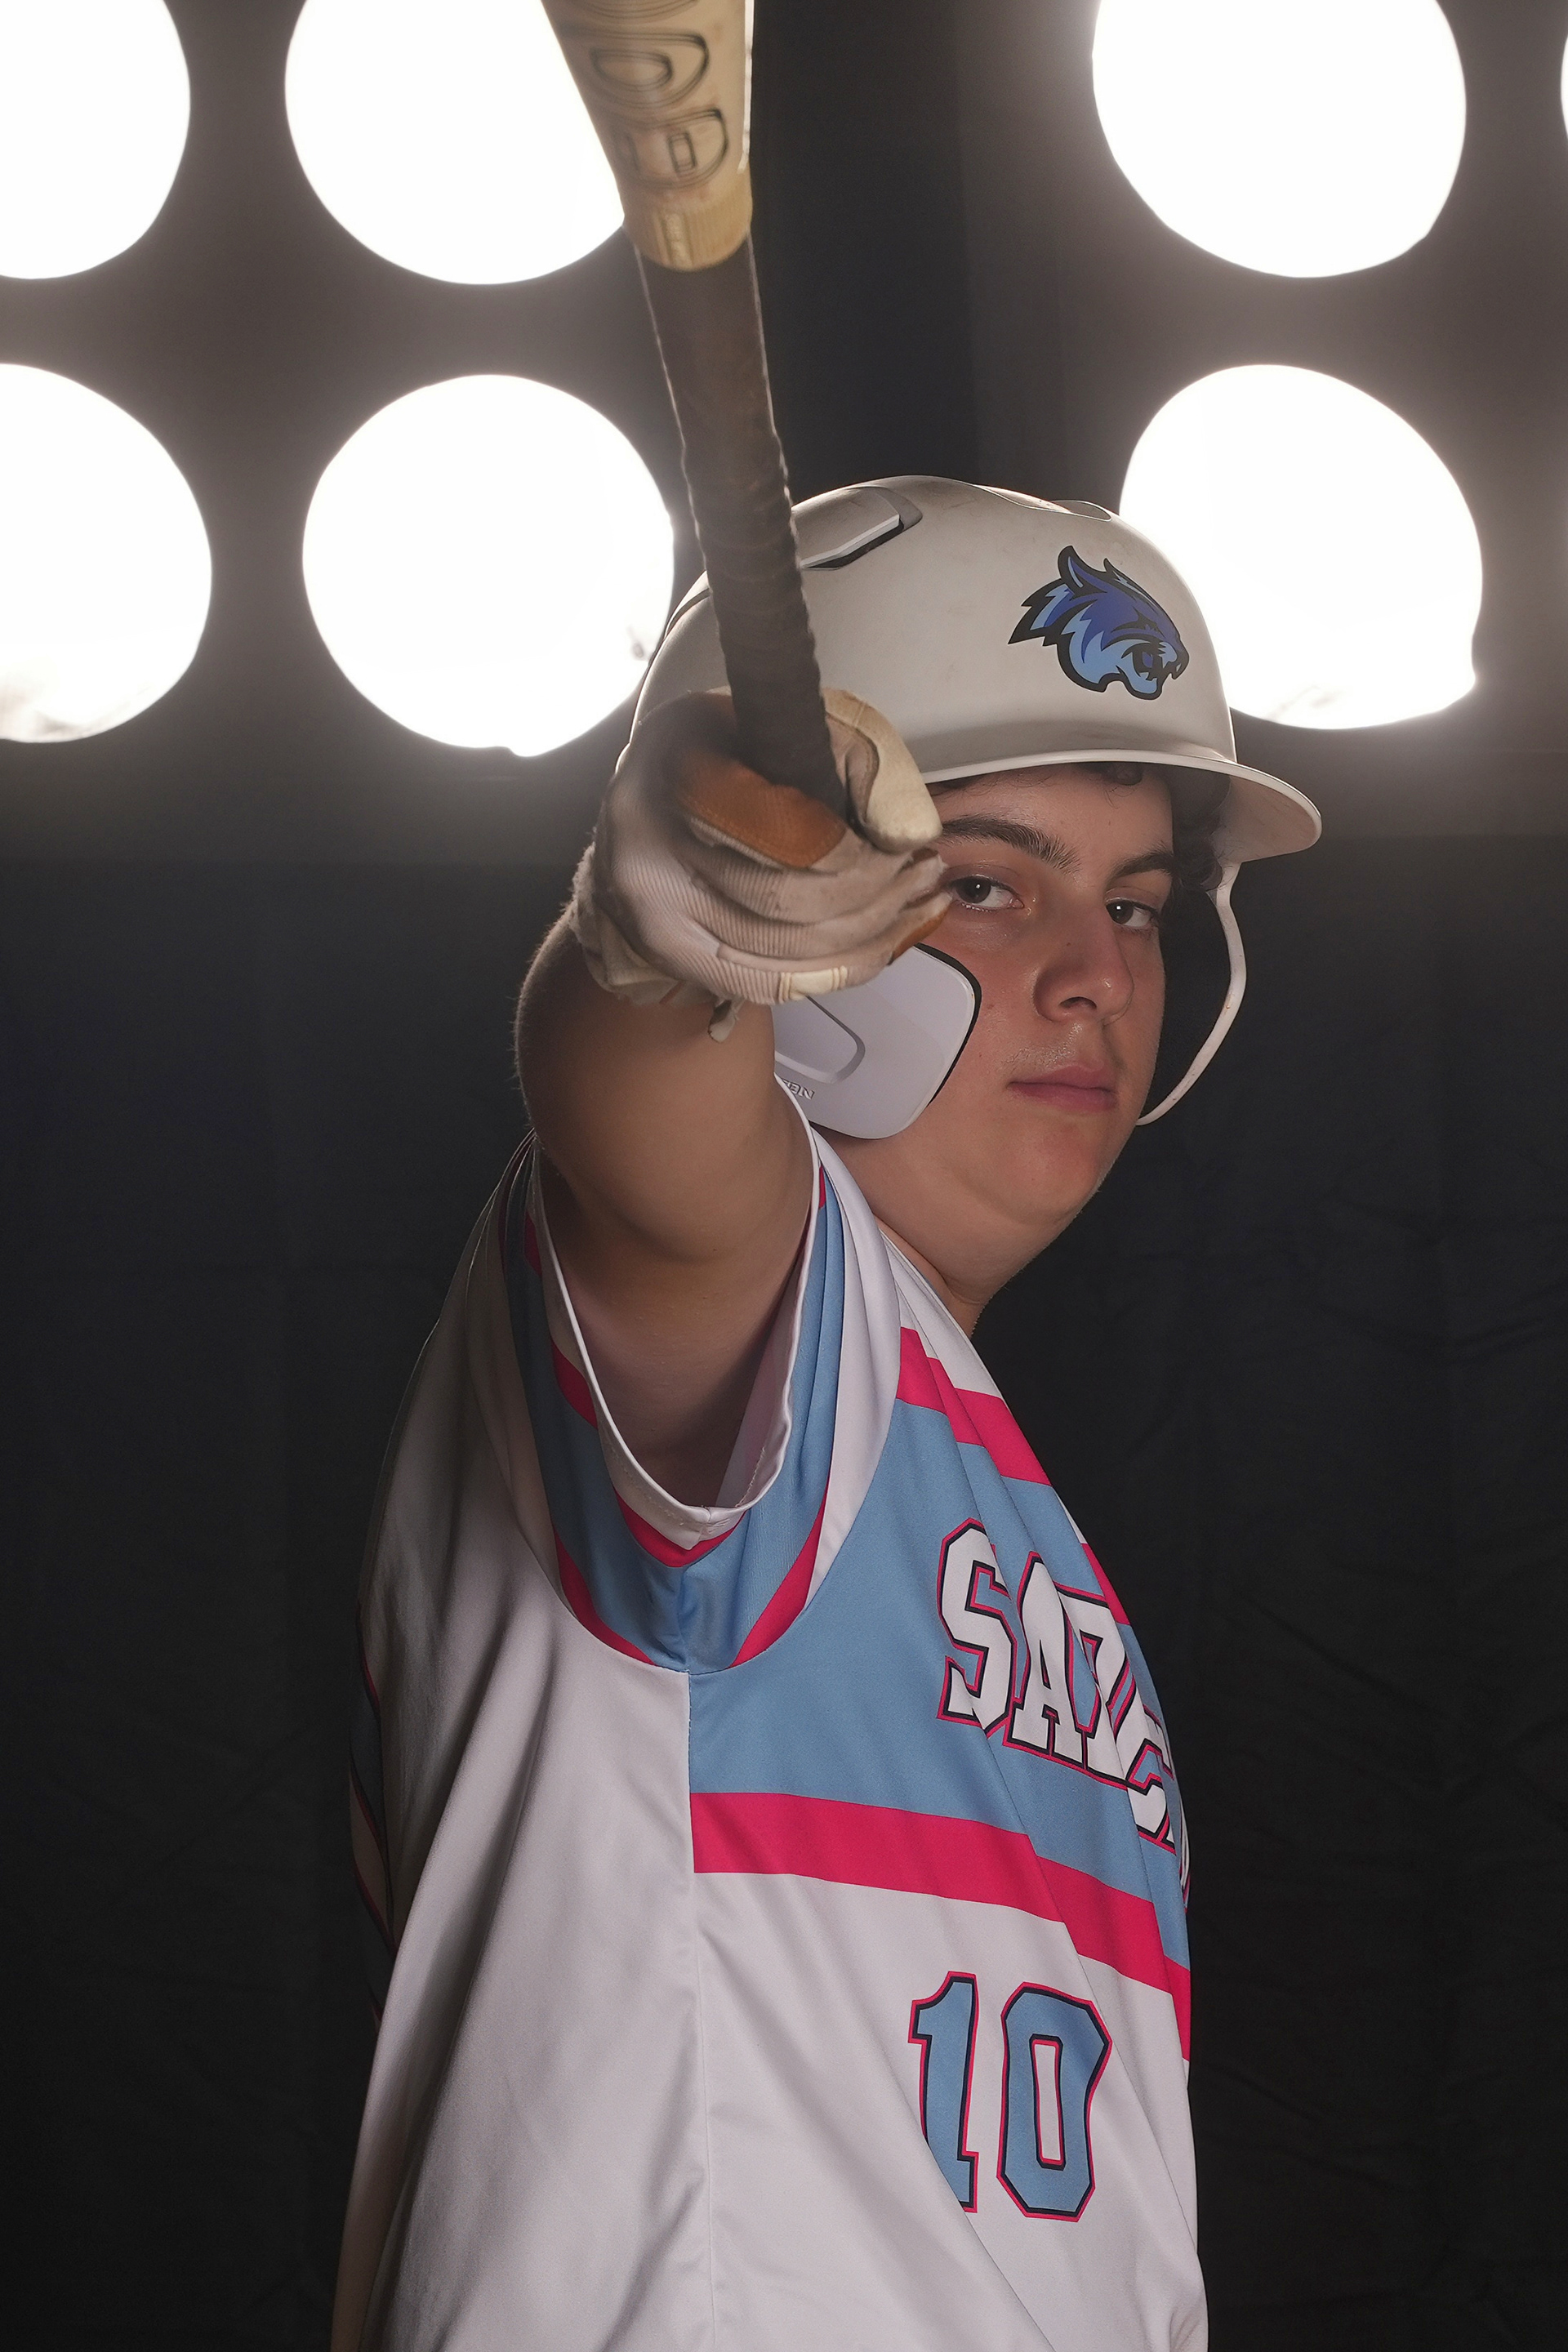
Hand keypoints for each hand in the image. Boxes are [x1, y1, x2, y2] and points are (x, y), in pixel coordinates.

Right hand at [568, 689, 948, 1021]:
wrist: (641, 816)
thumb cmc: (720, 759)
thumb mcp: (783, 721)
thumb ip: (853, 755)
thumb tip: (909, 829)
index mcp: (678, 766)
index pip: (787, 837)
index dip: (861, 856)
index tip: (909, 847)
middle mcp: (650, 847)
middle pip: (791, 900)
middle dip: (878, 896)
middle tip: (924, 874)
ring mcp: (656, 915)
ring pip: (788, 952)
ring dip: (872, 935)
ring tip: (917, 905)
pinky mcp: (675, 959)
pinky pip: (774, 984)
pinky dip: (841, 969)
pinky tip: (883, 944)